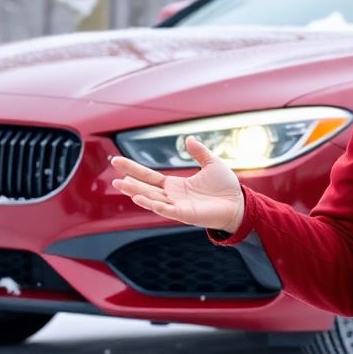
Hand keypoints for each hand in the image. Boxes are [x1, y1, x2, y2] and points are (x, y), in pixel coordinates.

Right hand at [110, 136, 244, 233]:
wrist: (239, 203)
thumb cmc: (226, 187)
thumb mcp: (212, 163)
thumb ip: (199, 152)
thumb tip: (188, 139)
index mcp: (175, 185)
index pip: (149, 176)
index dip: (133, 169)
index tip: (117, 162)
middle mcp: (172, 196)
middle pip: (146, 187)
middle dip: (129, 181)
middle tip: (113, 175)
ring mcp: (177, 206)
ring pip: (152, 198)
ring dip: (136, 192)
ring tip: (121, 185)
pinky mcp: (185, 214)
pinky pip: (166, 210)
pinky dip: (153, 204)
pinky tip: (140, 198)